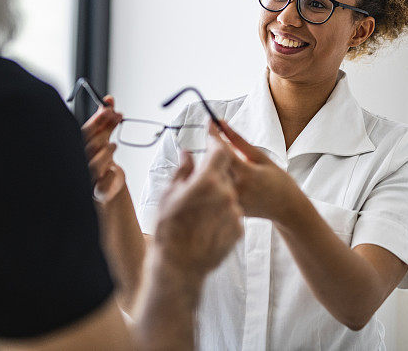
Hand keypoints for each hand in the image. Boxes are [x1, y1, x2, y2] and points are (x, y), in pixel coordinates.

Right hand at [81, 95, 124, 202]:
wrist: (105, 184)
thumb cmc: (100, 157)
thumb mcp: (104, 136)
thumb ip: (106, 119)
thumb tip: (109, 100)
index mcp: (77, 147)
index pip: (83, 132)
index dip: (97, 120)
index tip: (109, 109)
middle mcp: (79, 162)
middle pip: (88, 146)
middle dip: (104, 130)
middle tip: (117, 118)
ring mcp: (87, 178)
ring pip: (93, 165)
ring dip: (105, 152)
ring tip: (114, 145)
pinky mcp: (97, 192)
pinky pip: (102, 184)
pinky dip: (109, 175)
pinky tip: (113, 169)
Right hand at [154, 133, 243, 280]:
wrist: (179, 267)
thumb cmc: (168, 229)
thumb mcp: (169, 195)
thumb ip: (183, 171)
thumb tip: (188, 153)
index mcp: (208, 180)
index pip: (220, 151)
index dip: (216, 143)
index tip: (212, 140)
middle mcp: (226, 194)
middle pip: (224, 173)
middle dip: (213, 173)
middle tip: (198, 183)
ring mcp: (234, 212)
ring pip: (228, 194)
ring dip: (217, 196)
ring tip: (198, 211)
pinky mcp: (239, 229)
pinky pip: (231, 213)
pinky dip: (221, 213)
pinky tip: (205, 224)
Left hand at [217, 120, 299, 221]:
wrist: (287, 209)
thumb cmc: (278, 180)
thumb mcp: (261, 157)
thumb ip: (239, 141)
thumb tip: (222, 124)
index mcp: (246, 174)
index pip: (221, 150)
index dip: (213, 134)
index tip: (210, 121)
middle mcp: (235, 189)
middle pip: (212, 163)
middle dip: (213, 148)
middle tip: (220, 141)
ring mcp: (230, 201)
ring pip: (212, 176)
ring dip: (215, 163)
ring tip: (233, 163)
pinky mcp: (227, 208)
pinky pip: (216, 187)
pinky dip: (219, 177)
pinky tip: (232, 177)